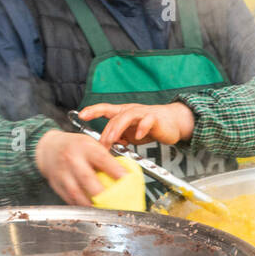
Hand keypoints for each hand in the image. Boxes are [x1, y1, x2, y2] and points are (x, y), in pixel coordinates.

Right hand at [33, 130, 125, 206]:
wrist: (48, 148)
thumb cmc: (74, 147)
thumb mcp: (91, 145)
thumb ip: (106, 159)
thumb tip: (125, 175)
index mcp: (84, 147)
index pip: (102, 159)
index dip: (115, 170)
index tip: (127, 180)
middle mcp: (72, 160)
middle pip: (87, 178)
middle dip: (102, 193)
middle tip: (116, 202)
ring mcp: (62, 174)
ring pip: (77, 193)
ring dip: (92, 205)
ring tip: (105, 211)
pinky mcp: (57, 186)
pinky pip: (70, 200)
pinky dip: (82, 207)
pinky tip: (92, 211)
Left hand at [78, 101, 194, 147]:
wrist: (172, 122)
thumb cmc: (150, 127)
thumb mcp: (131, 134)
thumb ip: (120, 138)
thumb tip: (108, 146)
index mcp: (123, 113)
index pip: (105, 109)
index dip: (93, 110)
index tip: (81, 115)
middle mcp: (131, 110)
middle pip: (114, 117)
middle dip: (106, 131)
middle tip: (102, 145)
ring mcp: (143, 113)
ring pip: (127, 116)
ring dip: (118, 128)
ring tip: (113, 139)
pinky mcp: (154, 118)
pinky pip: (147, 121)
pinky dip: (141, 128)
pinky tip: (137, 136)